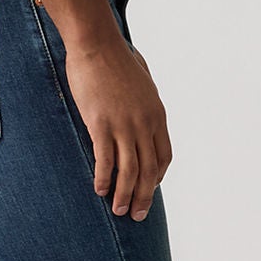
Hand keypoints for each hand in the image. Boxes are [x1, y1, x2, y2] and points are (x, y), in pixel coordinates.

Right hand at [62, 35, 171, 219]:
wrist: (97, 45)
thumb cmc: (116, 60)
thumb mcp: (142, 82)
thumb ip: (145, 100)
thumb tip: (142, 106)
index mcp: (157, 115)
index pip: (163, 156)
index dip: (157, 177)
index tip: (148, 189)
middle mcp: (144, 124)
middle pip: (149, 169)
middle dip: (143, 196)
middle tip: (137, 215)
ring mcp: (124, 125)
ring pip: (129, 170)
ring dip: (124, 194)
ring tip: (118, 210)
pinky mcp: (101, 125)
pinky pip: (105, 160)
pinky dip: (104, 178)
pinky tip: (100, 190)